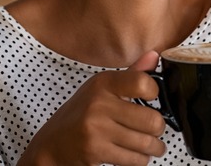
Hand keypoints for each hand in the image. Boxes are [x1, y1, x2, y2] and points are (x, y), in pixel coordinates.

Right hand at [19, 51, 166, 165]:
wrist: (52, 145)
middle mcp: (98, 103)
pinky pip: (136, 160)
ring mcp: (96, 128)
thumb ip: (130, 75)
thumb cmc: (80, 117)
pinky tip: (132, 155)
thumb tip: (154, 55)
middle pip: (152, 119)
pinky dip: (140, 160)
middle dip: (158, 130)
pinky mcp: (96, 150)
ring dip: (153, 148)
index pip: (142, 82)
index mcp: (102, 83)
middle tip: (152, 130)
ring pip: (147, 143)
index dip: (154, 92)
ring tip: (149, 145)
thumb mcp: (100, 90)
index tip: (151, 99)